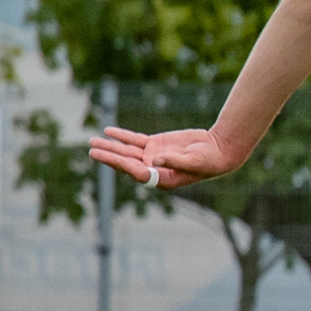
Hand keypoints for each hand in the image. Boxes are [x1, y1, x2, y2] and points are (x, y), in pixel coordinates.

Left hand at [88, 125, 244, 192]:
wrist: (219, 149)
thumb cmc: (209, 160)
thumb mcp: (194, 162)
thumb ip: (174, 161)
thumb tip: (155, 160)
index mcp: (162, 179)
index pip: (137, 172)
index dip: (123, 165)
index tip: (110, 157)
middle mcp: (153, 169)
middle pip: (126, 162)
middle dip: (109, 156)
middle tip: (92, 151)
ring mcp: (152, 156)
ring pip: (127, 151)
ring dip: (110, 146)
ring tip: (92, 141)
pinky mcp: (155, 144)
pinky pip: (134, 140)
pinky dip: (122, 136)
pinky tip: (109, 131)